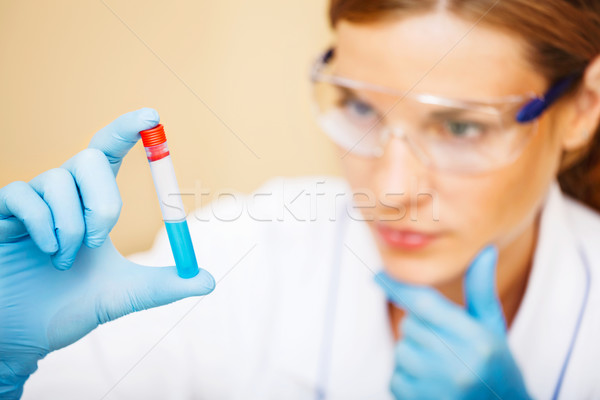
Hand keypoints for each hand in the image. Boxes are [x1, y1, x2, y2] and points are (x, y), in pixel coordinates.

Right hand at [0, 109, 214, 398]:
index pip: (111, 151)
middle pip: (89, 157)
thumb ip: (165, 286)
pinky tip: (45, 252)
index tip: (152, 116)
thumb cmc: (70, 307)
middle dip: (104, 200)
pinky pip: (22, 194)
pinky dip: (40, 225)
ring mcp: (32, 200)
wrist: (24, 334)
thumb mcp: (125, 295)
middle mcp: (64, 192)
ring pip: (58, 179)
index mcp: (93, 202)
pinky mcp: (1, 212)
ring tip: (66, 260)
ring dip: (72, 226)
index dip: (128, 130)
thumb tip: (208, 281)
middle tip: (100, 241)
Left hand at [375, 246, 530, 399]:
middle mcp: (456, 365)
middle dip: (422, 327)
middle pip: (411, 325)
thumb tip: (485, 250)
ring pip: (402, 350)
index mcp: (477, 341)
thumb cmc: (496, 366)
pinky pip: (396, 376)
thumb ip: (481, 290)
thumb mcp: (493, 328)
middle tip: (447, 344)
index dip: (399, 288)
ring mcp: (436, 388)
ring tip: (443, 368)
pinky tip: (433, 385)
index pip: (426, 305)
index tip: (376, 276)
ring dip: (414, 352)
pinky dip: (408, 376)